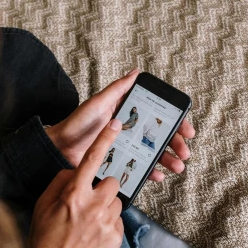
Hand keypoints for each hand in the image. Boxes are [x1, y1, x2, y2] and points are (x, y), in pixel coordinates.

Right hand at [26, 119, 124, 247]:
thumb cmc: (44, 239)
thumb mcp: (42, 205)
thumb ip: (60, 183)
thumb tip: (75, 172)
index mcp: (73, 195)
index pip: (92, 160)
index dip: (105, 140)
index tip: (116, 125)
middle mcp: (93, 206)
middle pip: (112, 182)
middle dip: (103, 188)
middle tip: (88, 202)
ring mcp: (107, 223)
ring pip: (117, 201)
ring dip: (106, 207)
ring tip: (88, 222)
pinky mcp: (116, 238)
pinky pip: (118, 221)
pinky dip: (108, 225)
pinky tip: (93, 235)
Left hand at [46, 70, 195, 181]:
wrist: (60, 148)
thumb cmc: (77, 123)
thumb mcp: (98, 103)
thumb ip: (118, 89)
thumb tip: (135, 72)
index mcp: (129, 112)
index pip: (159, 115)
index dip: (176, 122)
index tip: (187, 129)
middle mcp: (131, 129)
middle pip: (161, 136)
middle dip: (176, 144)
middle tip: (185, 152)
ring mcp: (127, 147)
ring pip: (154, 153)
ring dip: (168, 160)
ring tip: (177, 167)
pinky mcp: (121, 162)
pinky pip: (140, 167)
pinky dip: (152, 172)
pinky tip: (158, 176)